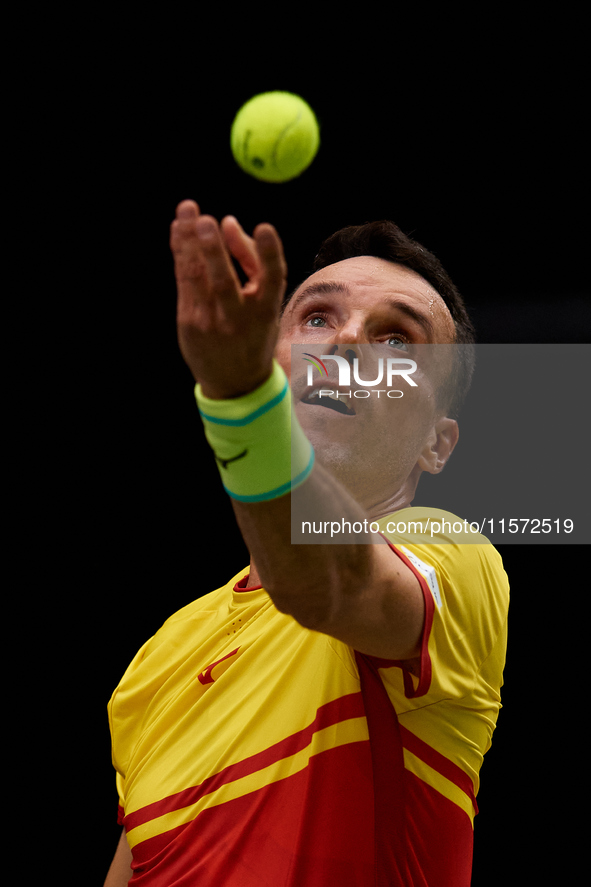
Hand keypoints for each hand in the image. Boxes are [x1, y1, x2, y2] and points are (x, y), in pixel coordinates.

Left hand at [170, 200, 286, 397]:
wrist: (236, 383)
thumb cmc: (253, 331)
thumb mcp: (265, 302)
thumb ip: (251, 260)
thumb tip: (227, 222)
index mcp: (266, 311)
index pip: (273, 279)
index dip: (269, 253)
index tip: (265, 226)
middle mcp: (239, 319)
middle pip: (224, 283)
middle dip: (215, 251)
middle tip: (206, 222)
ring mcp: (211, 322)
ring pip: (197, 279)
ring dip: (189, 242)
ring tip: (187, 211)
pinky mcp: (189, 322)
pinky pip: (183, 282)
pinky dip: (180, 254)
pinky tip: (178, 230)